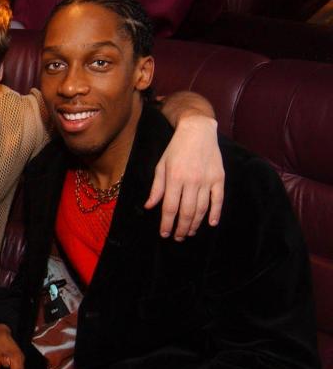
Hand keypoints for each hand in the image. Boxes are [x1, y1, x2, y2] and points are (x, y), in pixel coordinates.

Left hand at [145, 114, 223, 239]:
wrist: (197, 131)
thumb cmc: (175, 148)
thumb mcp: (161, 165)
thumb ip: (156, 188)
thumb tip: (149, 206)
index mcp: (174, 178)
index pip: (170, 207)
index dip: (167, 223)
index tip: (164, 234)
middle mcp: (191, 181)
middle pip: (187, 212)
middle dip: (181, 228)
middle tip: (178, 237)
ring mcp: (207, 180)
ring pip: (202, 209)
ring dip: (195, 224)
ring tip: (189, 233)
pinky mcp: (219, 178)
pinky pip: (218, 199)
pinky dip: (215, 213)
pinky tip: (210, 224)